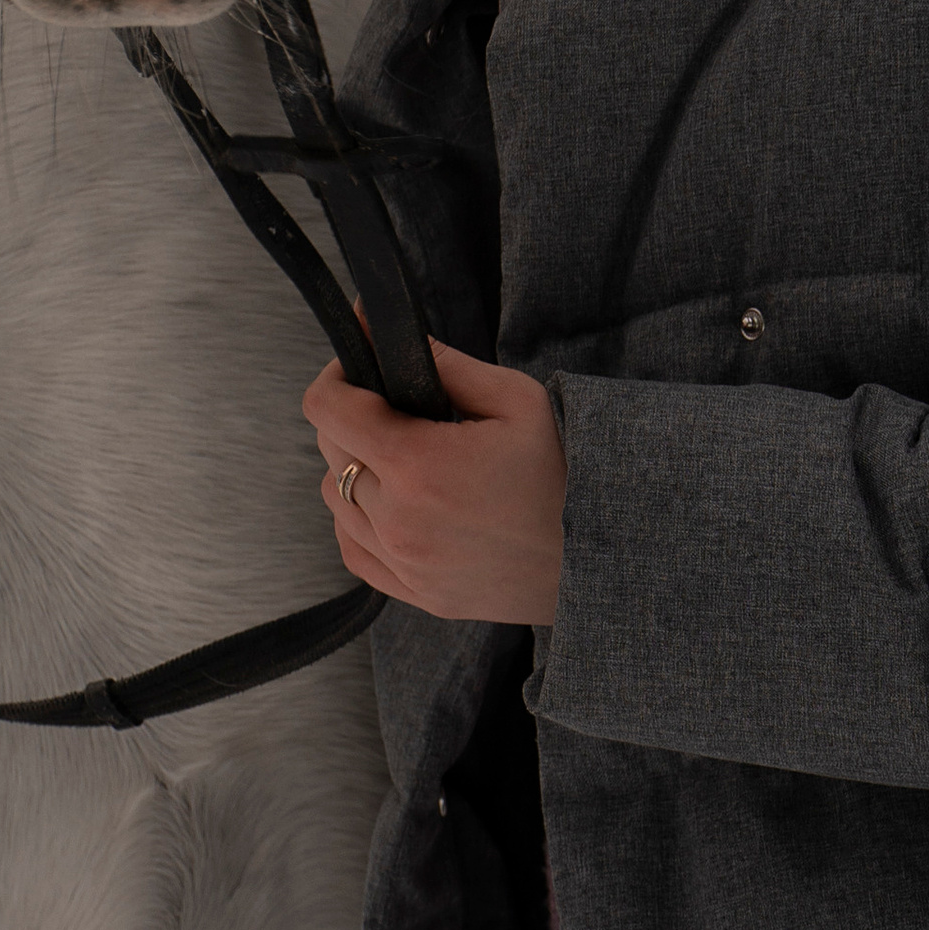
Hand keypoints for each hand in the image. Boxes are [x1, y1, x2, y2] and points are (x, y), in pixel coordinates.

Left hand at [303, 342, 565, 624]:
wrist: (600, 556)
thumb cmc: (564, 472)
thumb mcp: (516, 399)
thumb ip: (446, 364)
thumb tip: (392, 337)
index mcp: (419, 464)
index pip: (328, 410)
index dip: (337, 376)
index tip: (360, 367)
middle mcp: (399, 520)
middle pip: (331, 452)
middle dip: (351, 417)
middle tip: (394, 406)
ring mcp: (404, 563)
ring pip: (335, 501)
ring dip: (354, 469)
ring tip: (401, 456)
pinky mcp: (415, 592)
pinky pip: (353, 549)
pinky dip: (359, 520)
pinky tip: (395, 503)